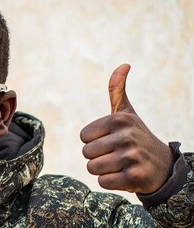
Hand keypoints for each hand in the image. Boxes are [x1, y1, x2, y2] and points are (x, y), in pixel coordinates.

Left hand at [80, 64, 172, 193]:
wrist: (163, 166)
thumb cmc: (136, 137)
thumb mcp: (127, 113)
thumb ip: (117, 90)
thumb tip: (124, 64)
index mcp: (119, 120)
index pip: (83, 137)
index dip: (93, 141)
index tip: (110, 140)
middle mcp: (127, 136)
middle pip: (86, 154)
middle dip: (97, 157)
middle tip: (115, 155)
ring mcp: (132, 157)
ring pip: (92, 168)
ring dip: (103, 170)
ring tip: (119, 165)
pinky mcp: (134, 177)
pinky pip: (103, 182)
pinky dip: (110, 182)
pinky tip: (124, 175)